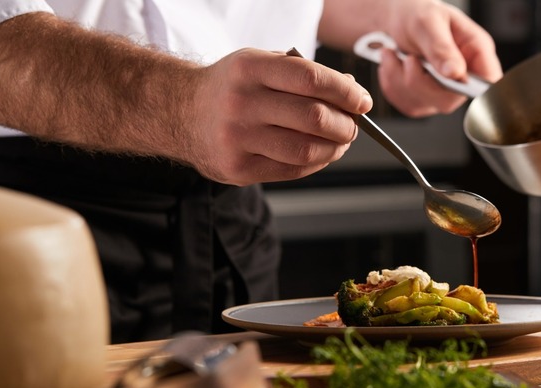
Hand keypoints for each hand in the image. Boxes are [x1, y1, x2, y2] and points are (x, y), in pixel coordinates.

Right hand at [190, 49, 372, 185]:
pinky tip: (320, 154)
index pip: (312, 79)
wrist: (178, 112)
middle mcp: (241, 103)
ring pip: (306, 149)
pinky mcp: (237, 169)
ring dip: (334, 148)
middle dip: (345, 124)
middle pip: (313, 117)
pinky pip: (292, 170)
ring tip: (340, 142)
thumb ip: (303, 75)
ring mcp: (237, 139)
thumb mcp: (260, 65)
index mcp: (250, 68)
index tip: (363, 102)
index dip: (346, 93)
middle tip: (353, 125)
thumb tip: (350, 93)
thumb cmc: (231, 86)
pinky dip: (316, 163)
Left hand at [376, 0, 502, 117]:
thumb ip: (442, 48)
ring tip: (394, 55)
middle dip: (420, 82)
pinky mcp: (423, 100)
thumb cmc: (416, 14)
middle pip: (450, 100)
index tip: (447, 79)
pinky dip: (392, 85)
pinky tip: (393, 65)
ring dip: (400, 80)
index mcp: (476, 51)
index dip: (474, 89)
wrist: (393, 20)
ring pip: (425, 104)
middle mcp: (463, 76)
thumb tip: (455, 73)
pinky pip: (408, 105)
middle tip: (408, 58)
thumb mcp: (428, 22)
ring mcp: (443, 91)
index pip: (489, 81)